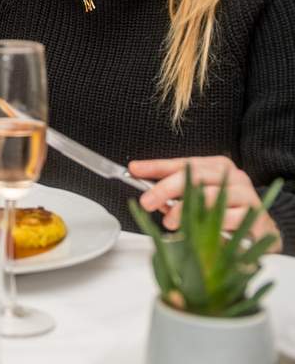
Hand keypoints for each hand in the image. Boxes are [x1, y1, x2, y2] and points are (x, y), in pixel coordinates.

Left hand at [130, 156, 281, 250]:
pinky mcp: (258, 218)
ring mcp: (248, 196)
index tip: (134, 170)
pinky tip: (199, 233)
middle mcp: (234, 177)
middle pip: (195, 176)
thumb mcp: (196, 197)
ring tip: (170, 222)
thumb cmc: (224, 211)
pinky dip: (211, 226)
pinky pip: (230, 220)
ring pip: (212, 197)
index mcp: (218, 166)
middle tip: (147, 201)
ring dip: (186, 210)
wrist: (262, 232)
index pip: (183, 163)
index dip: (157, 166)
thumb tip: (139, 176)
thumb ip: (171, 190)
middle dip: (166, 188)